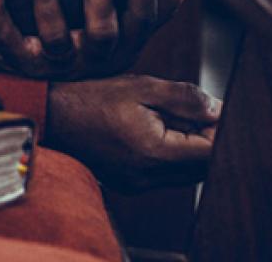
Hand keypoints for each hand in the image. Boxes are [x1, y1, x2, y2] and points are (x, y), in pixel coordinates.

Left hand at [0, 0, 188, 78]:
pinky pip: (6, 39)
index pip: (140, 18)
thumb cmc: (98, 44)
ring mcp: (56, 61)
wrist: (59, 97)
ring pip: (54, 35)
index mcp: (121, 44)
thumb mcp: (131, 32)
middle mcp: (91, 56)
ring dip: (46, 0)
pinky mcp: (21, 62)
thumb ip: (154, 7)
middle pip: (101, 30)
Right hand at [45, 75, 219, 190]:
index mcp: (153, 152)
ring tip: (168, 119)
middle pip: (202, 167)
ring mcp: (138, 184)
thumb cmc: (92, 98)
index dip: (221, 131)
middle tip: (193, 111)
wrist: (50, 117)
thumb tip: (219, 110)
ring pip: (186, 173)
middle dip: (207, 139)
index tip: (216, 111)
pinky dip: (171, 155)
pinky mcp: (130, 185)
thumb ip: (185, 98)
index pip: (211, 153)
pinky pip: (166, 175)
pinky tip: (154, 131)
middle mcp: (147, 176)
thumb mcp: (142, 87)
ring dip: (190, 148)